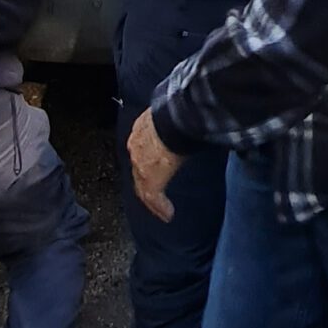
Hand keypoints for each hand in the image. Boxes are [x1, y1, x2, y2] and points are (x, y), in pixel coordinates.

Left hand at [127, 107, 183, 221]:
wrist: (174, 119)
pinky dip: (160, 207)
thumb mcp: (174, 115)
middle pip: (138, 171)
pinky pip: (152, 198)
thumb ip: (177, 122)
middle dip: (146, 184)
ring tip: (162, 211)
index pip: (141, 150)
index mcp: (141, 129)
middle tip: (156, 197)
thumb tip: (191, 120)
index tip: (156, 169)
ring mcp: (140, 165)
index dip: (147, 162)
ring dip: (152, 200)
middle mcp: (136, 148)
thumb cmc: (178, 111)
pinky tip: (168, 215)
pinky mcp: (150, 180)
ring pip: (143, 187)